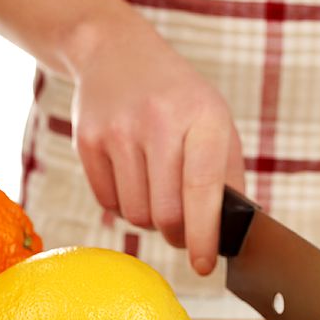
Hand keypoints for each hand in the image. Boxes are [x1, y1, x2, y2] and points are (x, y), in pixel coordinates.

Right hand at [70, 21, 244, 274]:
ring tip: (157, 192)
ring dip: (150, 221)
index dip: (204, 235)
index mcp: (203, 117)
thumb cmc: (180, 100)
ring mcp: (118, 129)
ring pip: (136, 215)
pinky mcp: (87, 140)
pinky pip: (109, 204)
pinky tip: (132, 179)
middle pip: (167, 214)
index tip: (205, 266)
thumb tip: (232, 236)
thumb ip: (229, 179)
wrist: (116, 53)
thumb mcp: (216, 124)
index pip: (203, 188)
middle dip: (179, 235)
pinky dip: (125, 206)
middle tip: (183, 231)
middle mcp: (159, 120)